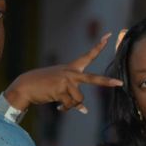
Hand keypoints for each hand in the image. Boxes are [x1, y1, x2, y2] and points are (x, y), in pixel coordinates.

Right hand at [3, 33, 123, 113]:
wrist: (25, 87)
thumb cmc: (42, 87)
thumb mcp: (60, 89)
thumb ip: (73, 97)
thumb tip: (85, 110)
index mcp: (71, 68)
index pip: (88, 56)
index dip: (99, 46)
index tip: (109, 35)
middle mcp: (70, 72)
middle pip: (93, 79)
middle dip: (107, 82)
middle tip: (120, 84)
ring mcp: (66, 80)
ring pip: (78, 99)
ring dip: (70, 106)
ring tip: (61, 105)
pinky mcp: (60, 89)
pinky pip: (69, 105)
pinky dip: (65, 109)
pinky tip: (57, 107)